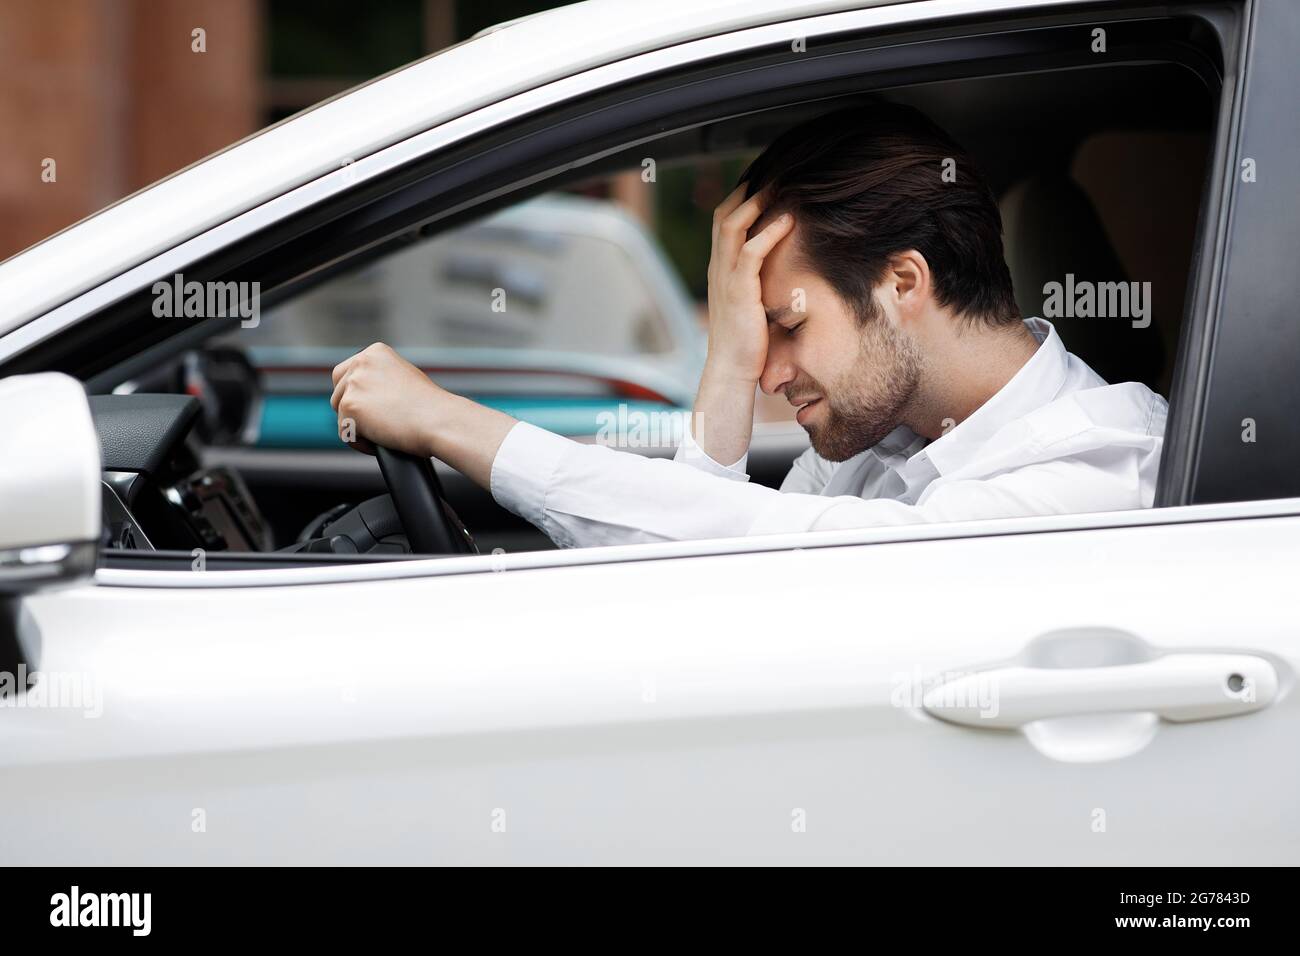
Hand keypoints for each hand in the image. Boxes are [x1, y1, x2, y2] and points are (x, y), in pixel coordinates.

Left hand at [330, 342, 444, 456]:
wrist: (439, 420)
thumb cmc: (431, 407)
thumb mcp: (405, 378)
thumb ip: (381, 379)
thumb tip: (367, 393)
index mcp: (375, 352)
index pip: (345, 373)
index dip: (355, 394)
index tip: (371, 408)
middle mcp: (361, 363)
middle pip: (338, 393)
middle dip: (353, 410)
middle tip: (378, 423)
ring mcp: (353, 384)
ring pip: (341, 414)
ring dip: (358, 427)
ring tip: (385, 431)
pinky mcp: (350, 406)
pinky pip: (345, 432)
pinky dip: (361, 442)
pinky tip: (383, 439)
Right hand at [706, 184, 795, 382]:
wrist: (731, 370)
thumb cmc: (746, 342)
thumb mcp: (750, 304)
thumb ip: (757, 283)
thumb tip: (780, 270)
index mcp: (719, 270)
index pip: (723, 222)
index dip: (740, 197)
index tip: (761, 180)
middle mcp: (718, 268)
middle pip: (723, 214)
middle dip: (746, 190)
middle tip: (770, 172)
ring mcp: (725, 278)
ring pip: (732, 226)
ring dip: (755, 203)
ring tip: (777, 187)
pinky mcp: (739, 291)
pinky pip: (750, 253)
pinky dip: (768, 233)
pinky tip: (787, 221)